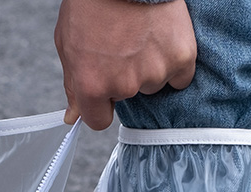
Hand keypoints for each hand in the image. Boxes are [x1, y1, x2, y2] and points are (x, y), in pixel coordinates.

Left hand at [54, 0, 196, 129]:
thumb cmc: (93, 4)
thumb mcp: (68, 45)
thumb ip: (73, 85)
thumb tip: (74, 116)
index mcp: (92, 87)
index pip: (99, 121)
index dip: (101, 104)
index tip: (104, 90)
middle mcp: (125, 86)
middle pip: (127, 97)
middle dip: (124, 77)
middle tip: (123, 45)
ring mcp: (155, 73)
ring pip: (153, 84)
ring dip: (149, 67)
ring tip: (142, 36)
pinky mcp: (181, 58)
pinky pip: (180, 76)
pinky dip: (174, 62)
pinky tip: (163, 41)